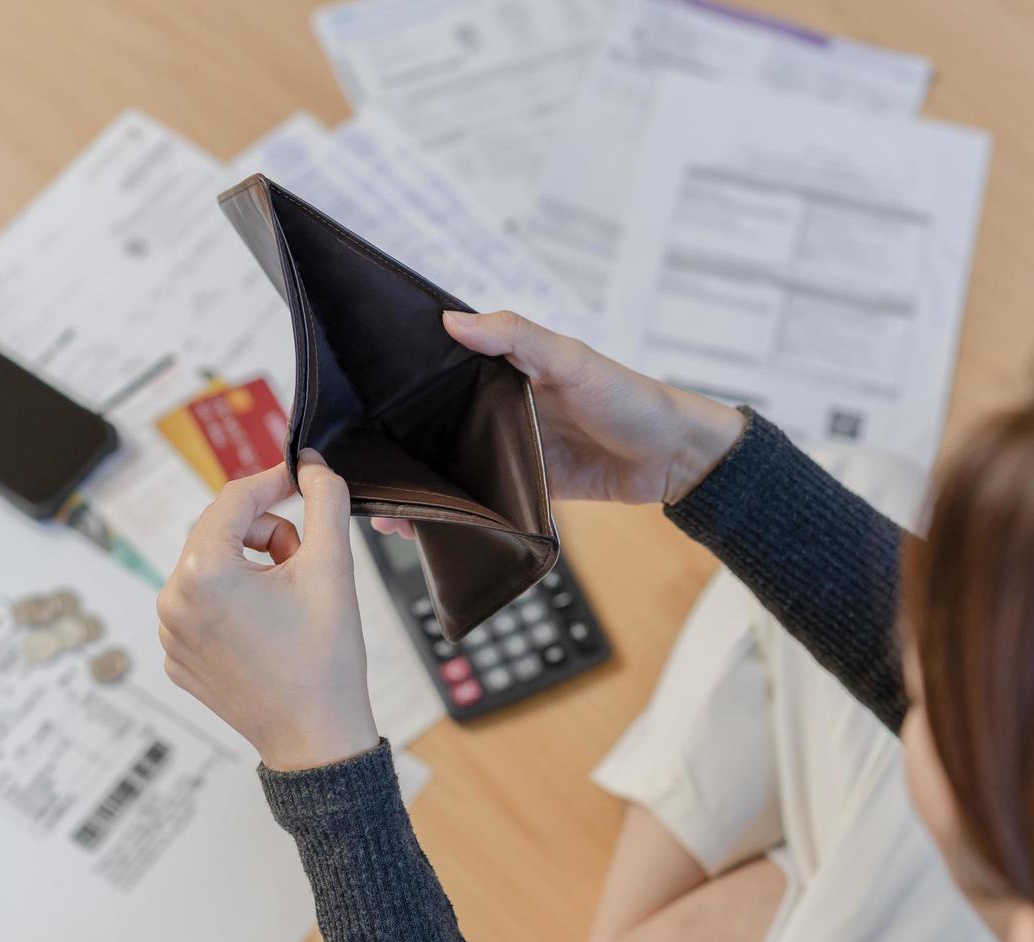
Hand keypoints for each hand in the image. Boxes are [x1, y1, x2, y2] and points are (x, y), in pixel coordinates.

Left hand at [157, 451, 378, 770]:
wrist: (317, 740)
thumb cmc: (325, 659)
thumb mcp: (332, 566)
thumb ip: (325, 501)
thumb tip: (314, 464)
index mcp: (202, 573)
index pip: (235, 499)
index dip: (274, 481)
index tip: (303, 478)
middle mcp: (172, 601)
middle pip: (223, 533)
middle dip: (269, 537)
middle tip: (308, 564)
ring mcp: (170, 635)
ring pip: (215, 569)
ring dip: (254, 570)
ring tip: (291, 604)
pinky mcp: (178, 660)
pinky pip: (206, 607)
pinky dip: (239, 605)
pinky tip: (271, 632)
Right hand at [373, 310, 743, 538]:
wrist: (676, 458)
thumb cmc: (630, 397)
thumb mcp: (573, 359)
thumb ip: (515, 337)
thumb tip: (452, 320)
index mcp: (507, 371)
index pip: (443, 375)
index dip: (405, 390)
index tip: (361, 404)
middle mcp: (502, 411)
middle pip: (439, 430)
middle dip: (401, 452)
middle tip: (357, 470)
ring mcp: (513, 453)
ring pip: (455, 472)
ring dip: (424, 491)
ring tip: (384, 511)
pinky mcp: (527, 491)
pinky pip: (483, 504)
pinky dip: (457, 517)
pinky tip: (426, 530)